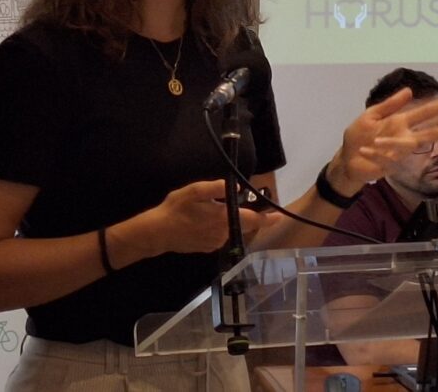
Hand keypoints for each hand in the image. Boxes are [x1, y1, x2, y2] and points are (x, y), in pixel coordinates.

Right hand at [146, 178, 263, 255]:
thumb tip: (235, 188)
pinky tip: (204, 221)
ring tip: (212, 210)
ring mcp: (215, 243)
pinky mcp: (207, 248)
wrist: (157, 233)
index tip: (280, 217)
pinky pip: (221, 236)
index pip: (252, 220)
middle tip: (240, 204)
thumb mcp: (195, 191)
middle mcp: (223, 234)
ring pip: (231, 230)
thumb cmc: (176, 209)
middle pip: (244, 225)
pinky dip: (219, 228)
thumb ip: (217, 188)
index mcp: (223, 219)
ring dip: (230, 221)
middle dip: (248, 216)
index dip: (268, 219)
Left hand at [333, 88, 437, 187]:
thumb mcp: (371, 115)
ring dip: (392, 144)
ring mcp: (397, 152)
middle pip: (428, 133)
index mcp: (400, 122)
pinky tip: (364, 150)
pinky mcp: (386, 165)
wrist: (346, 158)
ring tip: (376, 140)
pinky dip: (373, 155)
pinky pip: (383, 159)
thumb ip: (389, 105)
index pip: (424, 113)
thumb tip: (410, 90)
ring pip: (406, 148)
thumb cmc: (359, 135)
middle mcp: (403, 137)